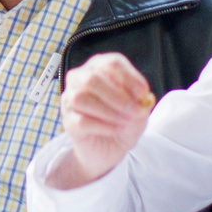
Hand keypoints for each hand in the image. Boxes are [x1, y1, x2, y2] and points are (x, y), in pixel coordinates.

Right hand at [53, 52, 155, 184]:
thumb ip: (142, 102)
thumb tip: (143, 99)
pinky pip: (81, 120)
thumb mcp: (139, 109)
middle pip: (92, 78)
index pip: (111, 64)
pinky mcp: (68, 121)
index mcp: (99, 67)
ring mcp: (70, 99)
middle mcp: (80, 78)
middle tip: (134, 111)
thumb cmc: (124, 120)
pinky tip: (116, 129)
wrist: (111, 147)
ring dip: (108, 111)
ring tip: (125, 121)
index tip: (143, 94)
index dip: (130, 78)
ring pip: (81, 98)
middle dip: (117, 96)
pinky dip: (104, 126)